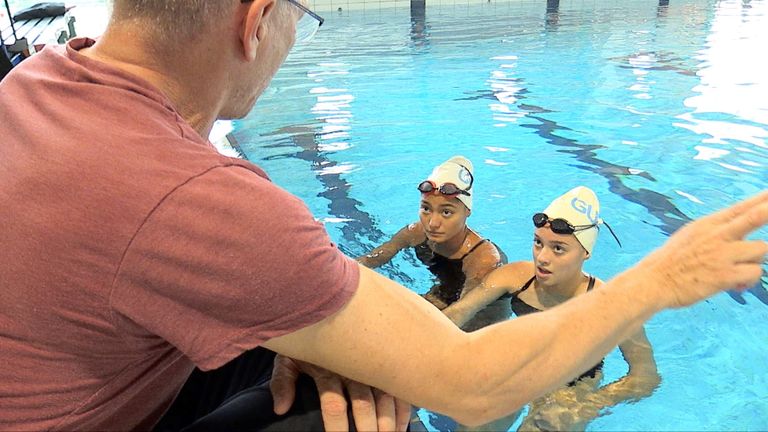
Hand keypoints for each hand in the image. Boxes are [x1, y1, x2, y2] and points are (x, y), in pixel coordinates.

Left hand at [270, 354, 410, 430]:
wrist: (327, 308)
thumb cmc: (307, 341)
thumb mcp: (289, 357)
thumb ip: (283, 382)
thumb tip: (280, 408)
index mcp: (328, 369)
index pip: (334, 405)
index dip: (337, 428)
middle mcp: (353, 368)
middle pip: (364, 404)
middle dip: (368, 428)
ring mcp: (371, 365)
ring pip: (385, 396)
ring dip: (388, 421)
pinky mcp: (385, 363)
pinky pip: (398, 387)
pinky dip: (402, 408)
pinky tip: (401, 427)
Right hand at [634, 190, 767, 308]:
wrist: (653, 281)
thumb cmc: (671, 261)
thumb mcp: (690, 236)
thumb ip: (715, 232)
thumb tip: (737, 232)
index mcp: (708, 224)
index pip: (741, 208)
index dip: (762, 199)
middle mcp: (716, 235)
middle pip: (755, 217)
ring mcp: (721, 255)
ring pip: (761, 250)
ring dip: (755, 260)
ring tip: (739, 271)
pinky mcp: (724, 275)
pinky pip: (754, 273)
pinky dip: (748, 280)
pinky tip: (736, 286)